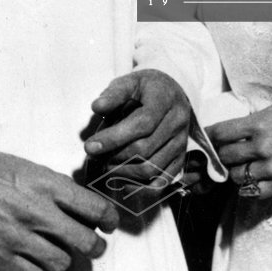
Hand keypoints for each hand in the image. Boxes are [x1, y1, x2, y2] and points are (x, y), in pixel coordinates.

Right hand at [0, 141, 117, 270]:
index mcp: (44, 182)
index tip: (110, 223)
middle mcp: (37, 211)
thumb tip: (71, 203)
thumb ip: (48, 185)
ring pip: (62, 263)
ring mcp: (18, 237)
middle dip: (94, 246)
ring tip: (58, 252)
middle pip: (85, 241)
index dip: (108, 219)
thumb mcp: (20, 166)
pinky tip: (33, 262)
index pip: (92, 206)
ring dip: (64, 260)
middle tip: (92, 245)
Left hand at [84, 69, 192, 189]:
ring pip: (151, 168)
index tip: (89, 147)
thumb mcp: (129, 82)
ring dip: (122, 172)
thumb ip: (114, 94)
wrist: (171, 93)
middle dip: (114, 156)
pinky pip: (161, 183)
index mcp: (165, 99)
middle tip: (93, 156)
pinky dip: (139, 188)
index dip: (114, 137)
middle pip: (145, 149)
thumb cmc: (144, 88)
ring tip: (104, 166)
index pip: (142, 123)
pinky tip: (121, 182)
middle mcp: (178, 122)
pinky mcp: (180, 160)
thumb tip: (97, 107)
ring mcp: (181, 143)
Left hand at [206, 103, 271, 201]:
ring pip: (236, 176)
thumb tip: (236, 129)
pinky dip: (248, 187)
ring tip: (238, 167)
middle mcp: (263, 147)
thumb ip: (256, 120)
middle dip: (220, 155)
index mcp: (260, 124)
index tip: (205, 139)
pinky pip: (253, 192)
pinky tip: (251, 180)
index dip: (209, 136)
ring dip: (234, 172)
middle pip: (225, 156)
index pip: (221, 132)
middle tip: (220, 155)